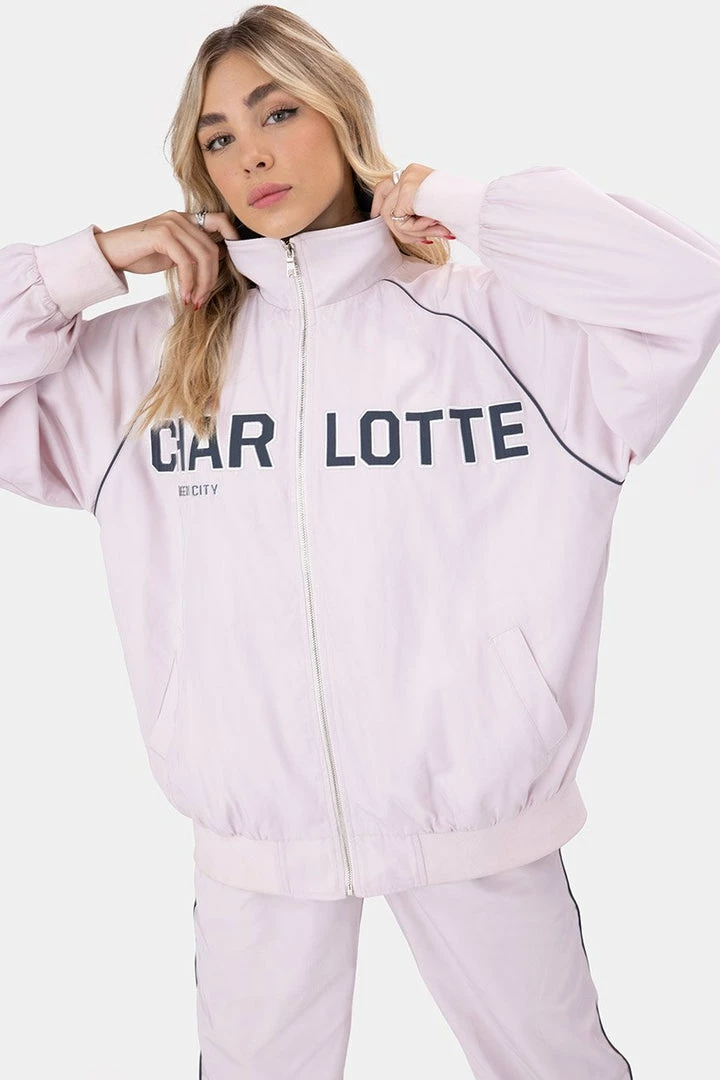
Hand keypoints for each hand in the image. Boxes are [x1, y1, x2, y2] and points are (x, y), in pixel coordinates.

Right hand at [93, 210, 240, 307]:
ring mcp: (171, 224)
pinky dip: (188, 282)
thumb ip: (191, 252)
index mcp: (184, 219)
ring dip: (201, 284)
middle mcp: (179, 217)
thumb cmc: (138, 255)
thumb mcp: (171, 253)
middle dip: (211, 279)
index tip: (235, 260)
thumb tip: (217, 259)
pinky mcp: (162, 235)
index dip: (232, 236)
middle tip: (202, 299)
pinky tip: (184, 295)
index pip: (219, 220)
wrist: (108, 253)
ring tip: (194, 301)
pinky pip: (186, 262)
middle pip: (212, 249)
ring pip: (202, 256)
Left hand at [370, 164, 454, 244]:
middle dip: (388, 220)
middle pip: (382, 196)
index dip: (380, 204)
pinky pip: (400, 222)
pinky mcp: (407, 191)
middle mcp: (408, 172)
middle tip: (405, 235)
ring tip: (434, 232)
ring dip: (411, 232)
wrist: (475, 204)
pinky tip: (434, 223)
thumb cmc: (462, 208)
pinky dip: (415, 229)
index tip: (378, 217)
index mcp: (415, 173)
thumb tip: (402, 229)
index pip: (386, 186)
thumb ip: (416, 213)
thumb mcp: (433, 208)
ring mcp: (406, 180)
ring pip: (390, 216)